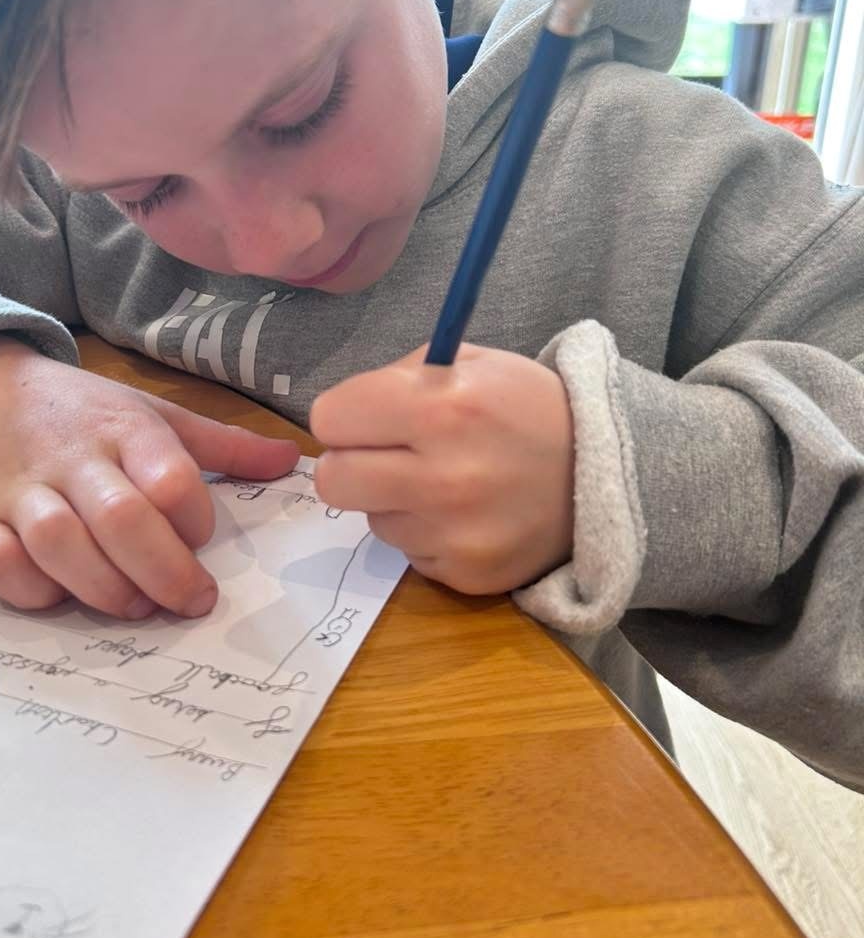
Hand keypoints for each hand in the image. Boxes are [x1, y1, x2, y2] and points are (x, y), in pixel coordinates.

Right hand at [0, 335, 299, 617]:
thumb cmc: (78, 412)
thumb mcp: (151, 415)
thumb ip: (220, 446)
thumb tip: (291, 461)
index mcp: (124, 430)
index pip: (172, 479)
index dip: (196, 521)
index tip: (203, 541)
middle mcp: (74, 460)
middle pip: (123, 520)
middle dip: (165, 573)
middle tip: (190, 601)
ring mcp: (21, 491)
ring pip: (61, 546)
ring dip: (105, 589)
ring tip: (135, 606)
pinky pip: (1, 566)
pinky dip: (32, 589)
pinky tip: (60, 594)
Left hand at [311, 344, 573, 595]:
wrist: (607, 473)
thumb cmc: (528, 407)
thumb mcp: (471, 363)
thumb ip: (402, 377)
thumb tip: (344, 413)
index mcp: (441, 406)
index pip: (331, 419)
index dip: (343, 415)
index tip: (362, 417)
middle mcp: (444, 476)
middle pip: (332, 480)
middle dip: (347, 463)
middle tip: (380, 455)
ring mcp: (456, 534)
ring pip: (371, 519)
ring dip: (393, 500)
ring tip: (443, 482)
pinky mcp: (468, 574)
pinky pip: (409, 552)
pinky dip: (426, 532)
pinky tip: (466, 513)